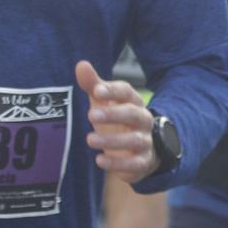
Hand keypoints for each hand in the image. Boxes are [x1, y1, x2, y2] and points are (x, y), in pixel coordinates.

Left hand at [76, 60, 156, 182]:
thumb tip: (81, 64)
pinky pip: (135, 163)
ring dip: (113, 140)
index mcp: (133, 103)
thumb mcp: (105, 102)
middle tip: (91, 115)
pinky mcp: (143, 162)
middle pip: (134, 114)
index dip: (113, 91)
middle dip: (114, 114)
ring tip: (90, 139)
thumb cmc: (117, 121)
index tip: (96, 91)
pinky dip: (119, 163)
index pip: (127, 93)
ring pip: (135, 140)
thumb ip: (94, 85)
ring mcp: (145, 141)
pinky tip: (100, 160)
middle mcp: (143, 120)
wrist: (141, 149)